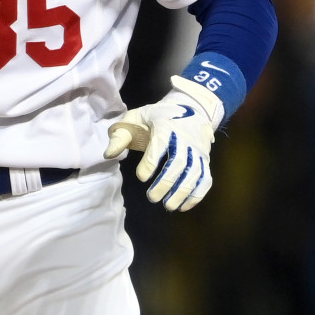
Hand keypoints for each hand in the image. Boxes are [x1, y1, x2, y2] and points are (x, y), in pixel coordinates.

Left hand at [104, 86, 220, 210]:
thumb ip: (121, 135)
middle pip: (178, 162)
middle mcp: (185, 138)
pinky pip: (205, 179)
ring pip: (194, 173)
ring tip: (167, 205)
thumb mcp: (135, 118)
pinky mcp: (205, 160)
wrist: (190, 108)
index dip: (150, 162)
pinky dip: (197, 194)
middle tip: (152, 197)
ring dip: (182, 192)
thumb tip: (108, 155)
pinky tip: (184, 206)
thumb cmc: (156, 117)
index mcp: (165, 125)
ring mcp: (197, 150)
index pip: (159, 144)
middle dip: (166, 182)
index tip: (141, 177)